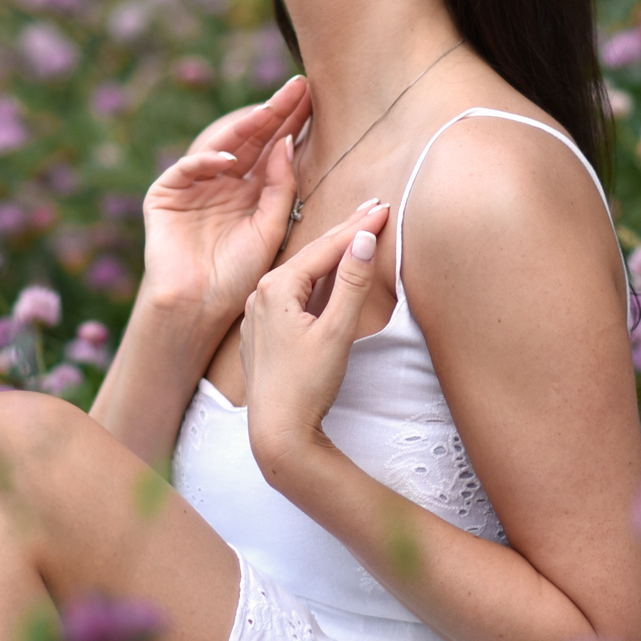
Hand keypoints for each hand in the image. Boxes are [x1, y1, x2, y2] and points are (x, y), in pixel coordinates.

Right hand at [138, 76, 312, 329]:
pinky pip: (187, 169)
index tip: (315, 99)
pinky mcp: (165, 194)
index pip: (275, 148)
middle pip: (253, 140)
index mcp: (250, 190)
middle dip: (275, 113)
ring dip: (245, 126)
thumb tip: (287, 142)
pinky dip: (207, 161)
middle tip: (299, 86)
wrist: (199, 307)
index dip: (293, 123)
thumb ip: (280, 187)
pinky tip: (230, 158)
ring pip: (222, 147)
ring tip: (269, 110)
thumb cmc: (238, 275)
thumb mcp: (271, 227)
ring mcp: (194, 185)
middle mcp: (224, 182)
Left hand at [240, 201, 391, 487]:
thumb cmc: (306, 385)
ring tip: (355, 235)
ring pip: (300, 275)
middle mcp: (260, 294)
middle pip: (311, 256)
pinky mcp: (262, 333)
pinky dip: (314, 280)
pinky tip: (326, 276)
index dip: (357, 227)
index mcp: (276, 288)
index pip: (325, 248)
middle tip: (372, 210)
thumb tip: (364, 240)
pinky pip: (291, 294)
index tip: (382, 207)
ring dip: (329, 256)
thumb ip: (352, 284)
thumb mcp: (336, 331)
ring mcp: (258, 314)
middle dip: (344, 234)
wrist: (277, 433)